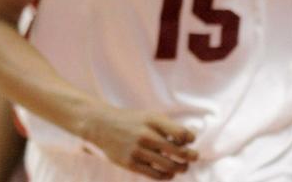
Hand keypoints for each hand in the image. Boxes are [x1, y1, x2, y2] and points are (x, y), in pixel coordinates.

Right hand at [81, 106, 197, 179]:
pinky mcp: (130, 163)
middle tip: (193, 157)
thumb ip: (167, 127)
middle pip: (179, 152)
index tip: (189, 141)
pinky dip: (167, 175)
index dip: (190, 139)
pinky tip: (168, 172)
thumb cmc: (128, 121)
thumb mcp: (147, 117)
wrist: (99, 125)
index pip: (182, 133)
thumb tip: (191, 139)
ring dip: (181, 168)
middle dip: (191, 156)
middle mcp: (145, 134)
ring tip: (181, 167)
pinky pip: (157, 175)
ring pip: (170, 166)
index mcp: (151, 120)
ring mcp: (137, 150)